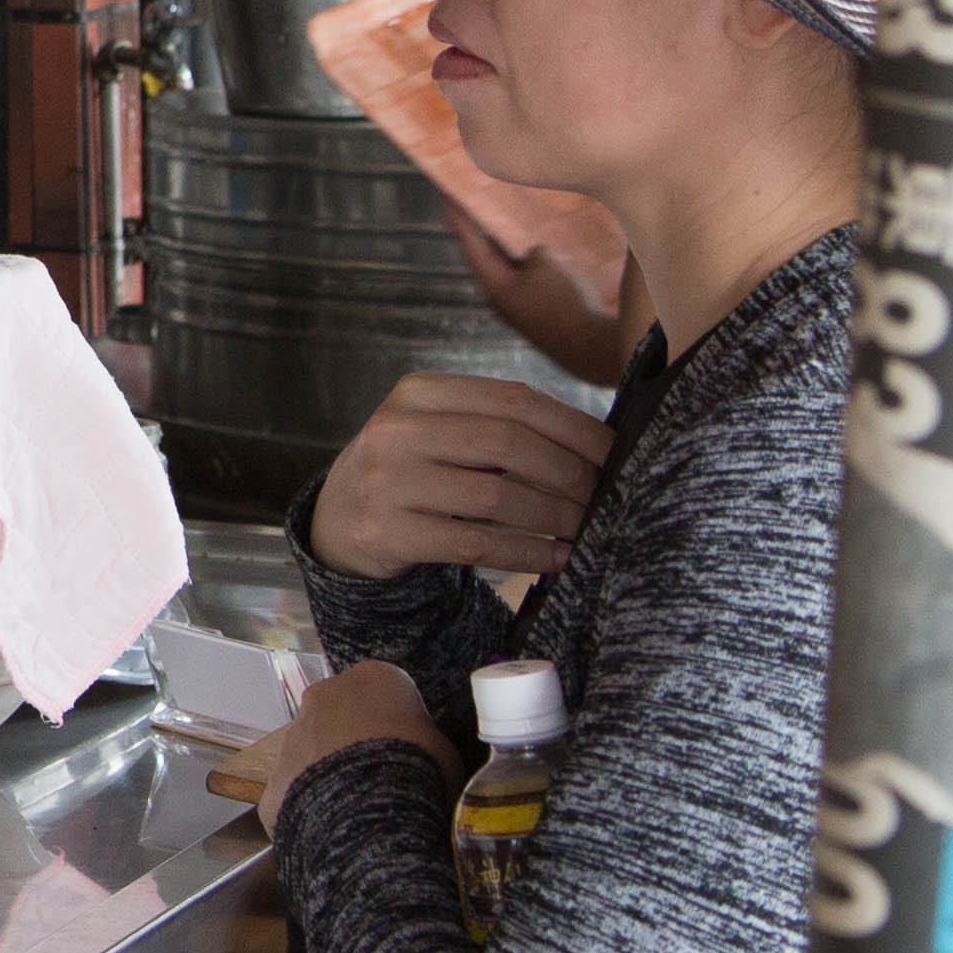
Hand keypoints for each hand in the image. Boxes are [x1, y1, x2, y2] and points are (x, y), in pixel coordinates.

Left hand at [248, 660, 446, 809]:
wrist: (370, 813)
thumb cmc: (420, 770)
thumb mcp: (444, 748)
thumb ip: (425, 738)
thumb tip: (418, 749)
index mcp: (374, 678)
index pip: (386, 690)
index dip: (399, 721)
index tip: (410, 748)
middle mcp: (324, 695)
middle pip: (342, 713)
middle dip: (357, 739)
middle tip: (382, 776)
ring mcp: (293, 734)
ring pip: (314, 748)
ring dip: (332, 769)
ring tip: (359, 805)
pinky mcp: (275, 775)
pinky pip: (297, 788)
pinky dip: (312, 803)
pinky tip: (334, 825)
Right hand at [305, 370, 616, 582]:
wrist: (337, 518)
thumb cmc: (412, 471)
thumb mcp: (437, 431)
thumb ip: (495, 426)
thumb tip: (596, 445)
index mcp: (417, 392)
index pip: (514, 400)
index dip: (574, 427)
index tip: (615, 454)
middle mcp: (396, 429)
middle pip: (508, 444)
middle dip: (570, 473)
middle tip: (605, 497)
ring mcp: (387, 481)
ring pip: (496, 496)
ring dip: (556, 516)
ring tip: (588, 529)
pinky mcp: (388, 531)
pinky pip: (476, 543)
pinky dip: (528, 553)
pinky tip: (557, 559)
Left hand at [453, 218, 643, 392]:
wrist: (588, 348)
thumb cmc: (562, 304)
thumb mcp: (545, 264)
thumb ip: (532, 250)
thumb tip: (532, 255)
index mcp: (492, 283)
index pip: (467, 241)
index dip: (457, 215)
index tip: (445, 194)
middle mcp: (497, 296)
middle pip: (485, 254)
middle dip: (484, 229)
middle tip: (479, 200)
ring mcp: (514, 306)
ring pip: (508, 268)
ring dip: (511, 247)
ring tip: (512, 221)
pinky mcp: (533, 312)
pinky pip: (526, 280)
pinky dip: (529, 264)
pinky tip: (542, 252)